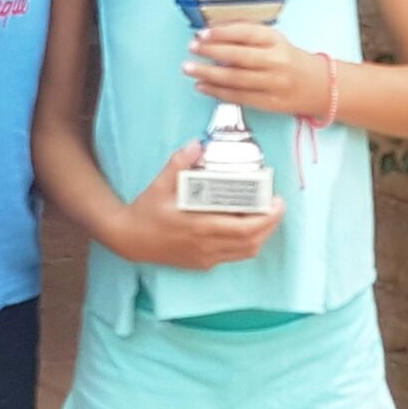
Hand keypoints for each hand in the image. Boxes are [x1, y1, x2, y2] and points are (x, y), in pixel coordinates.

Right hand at [114, 145, 284, 270]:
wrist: (130, 239)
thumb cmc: (145, 212)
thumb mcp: (159, 185)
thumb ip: (178, 163)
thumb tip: (196, 145)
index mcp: (200, 226)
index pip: (245, 228)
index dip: (267, 218)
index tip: (277, 201)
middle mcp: (206, 246)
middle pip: (252, 241)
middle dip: (271, 224)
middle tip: (277, 205)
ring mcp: (206, 257)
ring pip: (246, 252)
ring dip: (262, 235)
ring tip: (266, 216)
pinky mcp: (203, 263)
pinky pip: (234, 256)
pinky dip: (248, 244)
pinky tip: (247, 228)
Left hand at [184, 23, 329, 119]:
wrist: (318, 85)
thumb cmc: (288, 59)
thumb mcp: (274, 40)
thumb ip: (247, 36)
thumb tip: (213, 32)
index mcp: (276, 41)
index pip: (246, 33)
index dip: (222, 33)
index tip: (202, 33)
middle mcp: (276, 61)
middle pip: (238, 57)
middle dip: (211, 52)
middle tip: (191, 49)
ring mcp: (273, 84)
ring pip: (236, 79)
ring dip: (208, 74)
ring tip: (188, 68)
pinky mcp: (269, 103)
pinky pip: (239, 96)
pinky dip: (217, 91)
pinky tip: (201, 86)